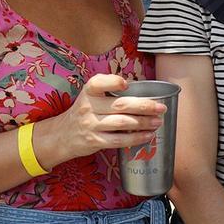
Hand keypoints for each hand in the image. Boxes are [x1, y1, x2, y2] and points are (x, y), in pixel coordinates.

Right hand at [40, 74, 164, 164]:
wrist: (62, 134)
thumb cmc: (84, 111)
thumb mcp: (90, 95)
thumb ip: (109, 88)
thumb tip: (141, 88)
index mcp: (89, 91)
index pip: (98, 82)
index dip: (113, 82)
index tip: (127, 84)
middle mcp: (89, 106)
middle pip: (120, 105)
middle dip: (144, 106)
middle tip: (161, 108)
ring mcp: (91, 125)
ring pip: (122, 123)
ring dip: (143, 123)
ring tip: (157, 122)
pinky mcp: (95, 141)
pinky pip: (119, 140)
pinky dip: (135, 138)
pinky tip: (147, 136)